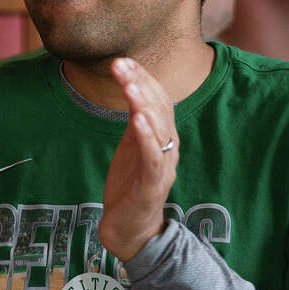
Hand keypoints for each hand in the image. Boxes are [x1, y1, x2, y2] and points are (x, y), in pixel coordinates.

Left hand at [99, 57, 178, 261]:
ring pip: (158, 129)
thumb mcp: (132, 146)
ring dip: (143, 104)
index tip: (123, 60)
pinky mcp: (153, 185)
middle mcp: (167, 147)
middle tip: (120, 64)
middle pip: (159, 108)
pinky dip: (147, 137)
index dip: (142, 78)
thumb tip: (130, 85)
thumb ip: (136, 120)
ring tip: (129, 85)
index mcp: (162, 136)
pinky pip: (153, 157)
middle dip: (140, 83)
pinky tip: (136, 120)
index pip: (157, 99)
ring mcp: (162, 165)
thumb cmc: (130, 186)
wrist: (129, 229)